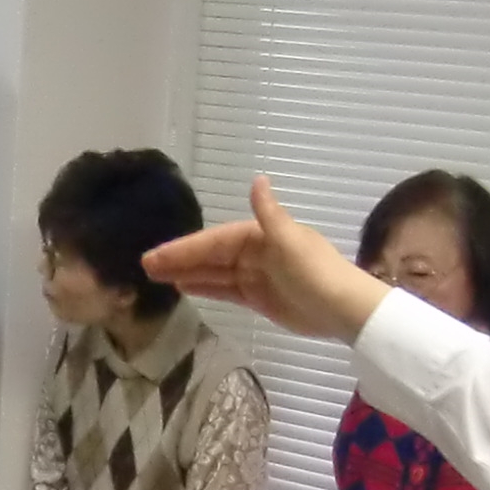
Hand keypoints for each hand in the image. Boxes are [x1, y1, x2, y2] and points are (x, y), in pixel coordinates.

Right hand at [143, 176, 386, 345]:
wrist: (345, 309)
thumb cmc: (316, 273)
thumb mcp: (290, 241)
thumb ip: (268, 214)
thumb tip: (257, 179)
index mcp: (261, 235)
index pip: (214, 240)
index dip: (185, 248)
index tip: (156, 255)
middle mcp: (256, 252)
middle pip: (211, 256)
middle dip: (179, 260)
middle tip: (144, 267)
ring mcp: (257, 276)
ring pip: (215, 273)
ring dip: (188, 274)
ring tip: (156, 278)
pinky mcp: (260, 299)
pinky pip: (226, 290)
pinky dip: (206, 288)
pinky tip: (185, 288)